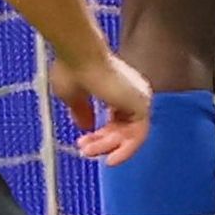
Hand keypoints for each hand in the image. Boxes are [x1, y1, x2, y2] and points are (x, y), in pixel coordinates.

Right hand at [46, 46, 153, 162]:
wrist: (79, 56)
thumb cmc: (73, 67)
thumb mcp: (73, 96)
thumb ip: (82, 112)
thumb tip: (86, 127)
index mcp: (116, 87)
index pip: (115, 119)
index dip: (99, 134)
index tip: (83, 142)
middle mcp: (131, 92)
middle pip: (123, 128)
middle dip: (102, 143)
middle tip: (85, 151)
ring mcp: (138, 98)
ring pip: (129, 133)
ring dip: (108, 147)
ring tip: (88, 152)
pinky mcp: (141, 105)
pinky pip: (138, 135)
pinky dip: (125, 149)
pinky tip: (111, 158)